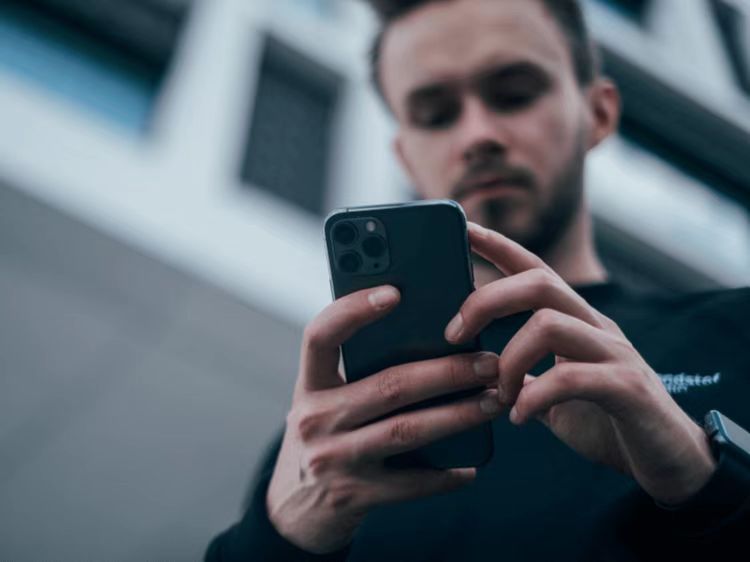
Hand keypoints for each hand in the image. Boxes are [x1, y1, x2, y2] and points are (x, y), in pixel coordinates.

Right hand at [267, 285, 502, 553]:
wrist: (294, 510)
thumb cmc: (324, 438)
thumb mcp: (326, 401)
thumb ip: (358, 374)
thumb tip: (432, 341)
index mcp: (309, 385)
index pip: (320, 336)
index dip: (353, 311)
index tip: (394, 292)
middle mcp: (314, 419)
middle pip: (388, 385)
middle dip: (447, 371)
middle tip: (489, 362)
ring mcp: (332, 460)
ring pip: (407, 429)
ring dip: (458, 415)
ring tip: (494, 401)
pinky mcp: (353, 496)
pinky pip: (410, 484)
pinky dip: (444, 475)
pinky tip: (470, 466)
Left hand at [445, 222, 716, 505]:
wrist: (672, 463)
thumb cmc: (608, 423)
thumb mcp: (555, 393)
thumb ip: (524, 375)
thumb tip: (477, 369)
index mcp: (577, 322)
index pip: (534, 269)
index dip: (499, 246)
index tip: (464, 228)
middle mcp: (596, 327)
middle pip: (538, 283)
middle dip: (486, 300)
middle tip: (453, 334)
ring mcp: (615, 353)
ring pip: (549, 324)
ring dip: (509, 360)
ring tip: (499, 394)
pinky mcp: (629, 388)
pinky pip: (571, 378)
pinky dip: (535, 397)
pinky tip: (520, 418)